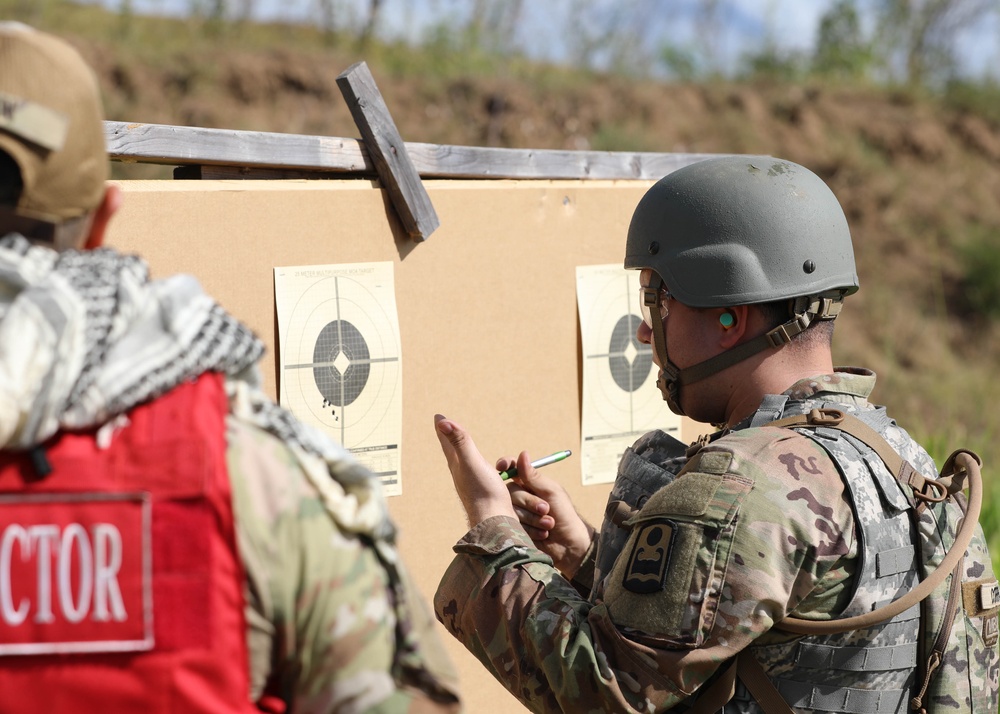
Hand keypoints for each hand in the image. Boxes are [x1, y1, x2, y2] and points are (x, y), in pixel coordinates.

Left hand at [434, 415, 516, 527]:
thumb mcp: (472, 462)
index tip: (438, 417)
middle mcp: (462, 473)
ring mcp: (472, 483)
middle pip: (453, 450)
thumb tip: (442, 422)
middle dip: (450, 437)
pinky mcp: (484, 490)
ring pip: (466, 461)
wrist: (495, 523)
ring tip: (460, 443)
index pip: (447, 441)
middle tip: (445, 426)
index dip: (444, 427)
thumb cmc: (483, 493)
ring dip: (463, 450)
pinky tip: (482, 468)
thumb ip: (460, 442)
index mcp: (457, 465)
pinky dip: (480, 464)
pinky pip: (480, 472)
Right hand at [499, 451, 592, 578]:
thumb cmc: (565, 514)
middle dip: (530, 502)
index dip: (505, 465)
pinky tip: (542, 533)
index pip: (512, 469)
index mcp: (529, 484)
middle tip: (546, 509)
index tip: (501, 467)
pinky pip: (514, 525)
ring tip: (549, 524)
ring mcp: (517, 513)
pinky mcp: (516, 529)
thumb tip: (522, 454)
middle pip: (511, 492)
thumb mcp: (551, 492)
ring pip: (512, 509)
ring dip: (533, 518)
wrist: (570, 544)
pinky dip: (530, 529)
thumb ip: (533, 476)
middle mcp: (521, 497)